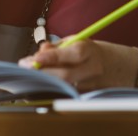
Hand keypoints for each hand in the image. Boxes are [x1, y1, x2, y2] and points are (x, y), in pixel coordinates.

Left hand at [18, 40, 137, 91]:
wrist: (111, 66)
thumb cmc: (87, 51)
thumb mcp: (74, 41)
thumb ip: (56, 47)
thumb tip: (40, 52)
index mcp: (89, 51)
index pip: (72, 54)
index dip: (53, 57)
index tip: (35, 58)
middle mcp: (92, 69)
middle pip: (66, 75)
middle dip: (44, 72)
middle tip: (26, 67)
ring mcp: (90, 85)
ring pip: (63, 86)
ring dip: (44, 80)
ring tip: (30, 74)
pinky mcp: (85, 95)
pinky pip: (64, 91)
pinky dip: (51, 87)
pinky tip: (41, 81)